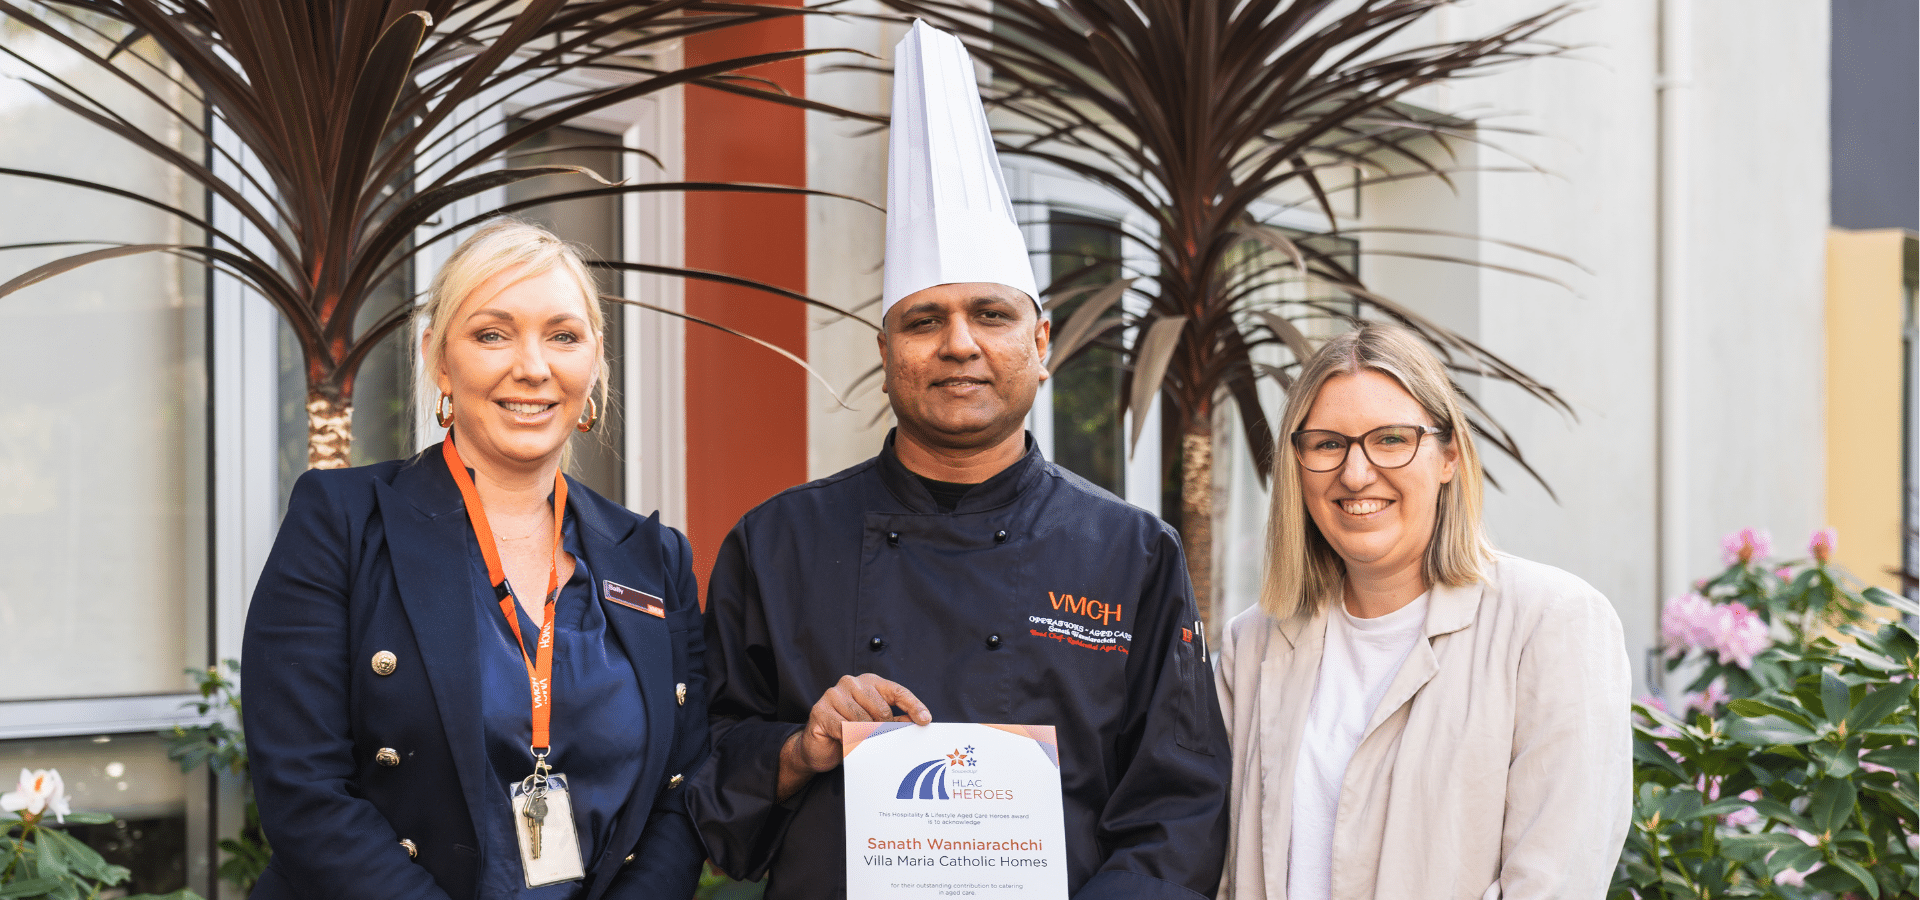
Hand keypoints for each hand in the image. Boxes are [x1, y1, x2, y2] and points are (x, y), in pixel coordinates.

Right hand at [777, 674, 930, 798]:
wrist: (818, 748)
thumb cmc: (849, 733)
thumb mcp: (875, 725)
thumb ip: (895, 721)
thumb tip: (919, 722)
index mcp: (868, 682)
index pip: (896, 691)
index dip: (912, 705)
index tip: (925, 720)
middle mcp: (851, 683)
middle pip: (881, 708)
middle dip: (885, 728)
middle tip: (880, 740)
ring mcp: (834, 694)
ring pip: (863, 720)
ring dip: (867, 736)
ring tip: (863, 742)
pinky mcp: (821, 710)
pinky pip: (845, 729)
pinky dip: (851, 740)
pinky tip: (848, 743)